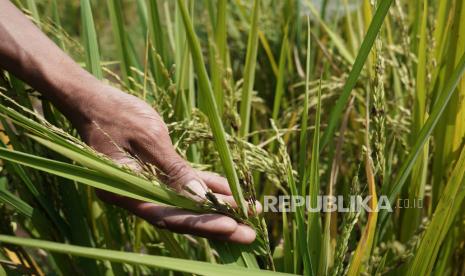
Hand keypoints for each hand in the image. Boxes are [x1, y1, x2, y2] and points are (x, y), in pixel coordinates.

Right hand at [74, 84, 257, 243]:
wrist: (96, 101)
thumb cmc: (116, 114)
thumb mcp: (148, 139)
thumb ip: (173, 169)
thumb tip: (199, 196)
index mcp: (126, 192)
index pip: (169, 215)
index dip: (202, 223)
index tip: (232, 226)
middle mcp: (137, 196)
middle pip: (182, 216)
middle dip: (217, 224)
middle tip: (250, 234)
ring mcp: (147, 185)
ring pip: (187, 202)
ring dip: (218, 206)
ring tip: (250, 211)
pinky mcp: (157, 172)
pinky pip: (186, 182)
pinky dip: (207, 186)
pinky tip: (231, 190)